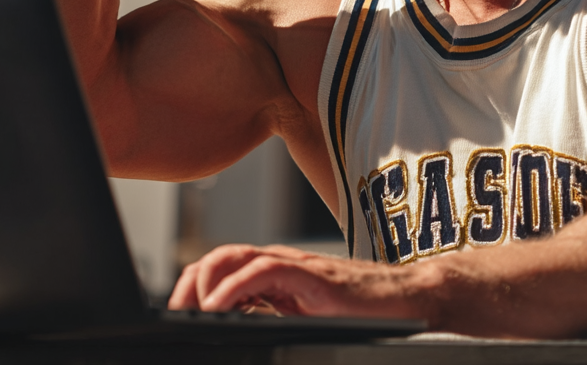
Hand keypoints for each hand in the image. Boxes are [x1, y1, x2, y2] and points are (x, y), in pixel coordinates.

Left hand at [168, 243, 429, 319]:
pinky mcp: (311, 276)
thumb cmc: (364, 312)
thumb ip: (270, 315)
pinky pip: (263, 272)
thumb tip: (235, 329)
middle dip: (190, 284)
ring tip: (191, 312)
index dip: (193, 286)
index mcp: (275, 273)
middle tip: (178, 315)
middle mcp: (280, 263)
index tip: (179, 315)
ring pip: (234, 258)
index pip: (221, 267)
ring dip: (205, 284)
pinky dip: (233, 290)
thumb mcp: (304, 316)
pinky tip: (219, 310)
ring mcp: (296, 266)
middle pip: (219, 258)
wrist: (409, 301)